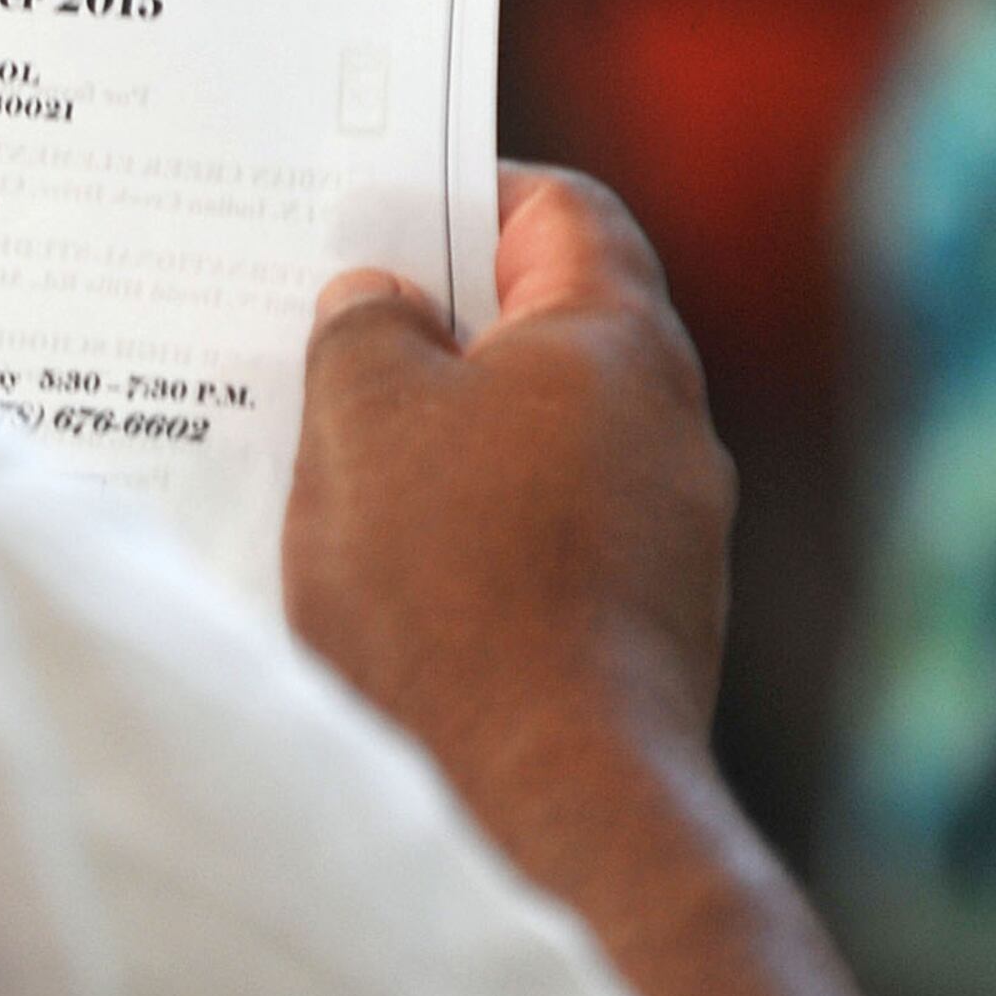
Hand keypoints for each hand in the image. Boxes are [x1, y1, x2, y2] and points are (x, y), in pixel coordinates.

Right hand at [283, 167, 735, 797]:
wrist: (542, 801)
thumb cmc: (447, 586)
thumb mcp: (360, 419)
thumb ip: (363, 331)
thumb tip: (382, 307)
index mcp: (615, 341)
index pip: (561, 211)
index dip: (466, 194)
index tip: (379, 216)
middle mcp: (668, 426)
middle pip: (548, 330)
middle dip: (436, 328)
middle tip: (326, 334)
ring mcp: (668, 535)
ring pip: (541, 442)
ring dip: (446, 441)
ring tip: (332, 460)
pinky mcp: (642, 627)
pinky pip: (548, 537)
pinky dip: (473, 531)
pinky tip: (388, 570)